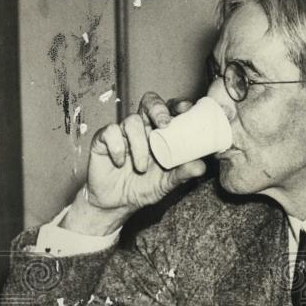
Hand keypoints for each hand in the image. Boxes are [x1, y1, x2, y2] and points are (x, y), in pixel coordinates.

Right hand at [64, 93, 206, 234]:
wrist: (116, 203)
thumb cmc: (143, 187)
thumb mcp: (167, 183)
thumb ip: (183, 173)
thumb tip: (202, 167)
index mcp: (161, 133)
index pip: (170, 109)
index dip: (178, 105)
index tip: (187, 109)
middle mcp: (143, 128)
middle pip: (149, 102)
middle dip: (158, 109)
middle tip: (165, 124)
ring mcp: (123, 132)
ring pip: (131, 121)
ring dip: (139, 145)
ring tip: (141, 168)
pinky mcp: (103, 139)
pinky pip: (110, 132)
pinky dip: (117, 147)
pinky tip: (120, 163)